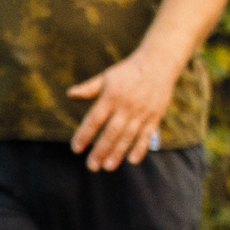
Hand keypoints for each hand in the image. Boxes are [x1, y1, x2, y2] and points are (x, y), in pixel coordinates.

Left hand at [67, 50, 182, 170]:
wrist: (159, 62)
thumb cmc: (127, 73)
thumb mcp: (106, 77)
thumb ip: (89, 89)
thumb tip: (70, 94)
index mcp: (111, 96)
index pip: (95, 119)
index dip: (85, 134)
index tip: (76, 149)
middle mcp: (127, 105)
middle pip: (111, 131)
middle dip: (101, 150)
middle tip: (91, 166)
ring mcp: (142, 111)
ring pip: (129, 135)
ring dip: (118, 153)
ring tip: (107, 167)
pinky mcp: (155, 115)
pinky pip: (147, 134)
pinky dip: (141, 147)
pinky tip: (132, 160)